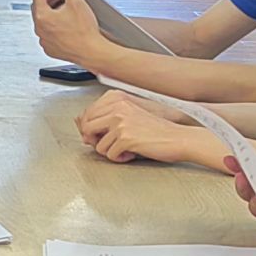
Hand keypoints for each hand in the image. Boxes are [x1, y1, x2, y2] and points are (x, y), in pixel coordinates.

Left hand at [30, 0, 109, 64]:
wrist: (92, 52)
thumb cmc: (85, 32)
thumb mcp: (75, 1)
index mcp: (42, 16)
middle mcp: (40, 29)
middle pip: (39, 7)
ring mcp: (44, 40)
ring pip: (43, 21)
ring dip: (51, 13)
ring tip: (66, 11)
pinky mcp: (50, 49)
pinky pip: (48, 34)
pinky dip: (53, 27)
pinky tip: (66, 25)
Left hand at [81, 93, 208, 164]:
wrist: (178, 138)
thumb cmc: (156, 130)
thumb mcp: (128, 116)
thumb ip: (104, 117)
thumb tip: (78, 122)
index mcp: (117, 98)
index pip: (87, 114)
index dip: (90, 129)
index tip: (102, 135)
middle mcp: (117, 106)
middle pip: (86, 127)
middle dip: (95, 140)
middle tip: (112, 144)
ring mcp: (120, 121)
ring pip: (97, 144)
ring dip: (110, 151)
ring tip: (126, 148)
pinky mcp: (125, 137)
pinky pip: (110, 154)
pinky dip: (120, 158)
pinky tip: (132, 153)